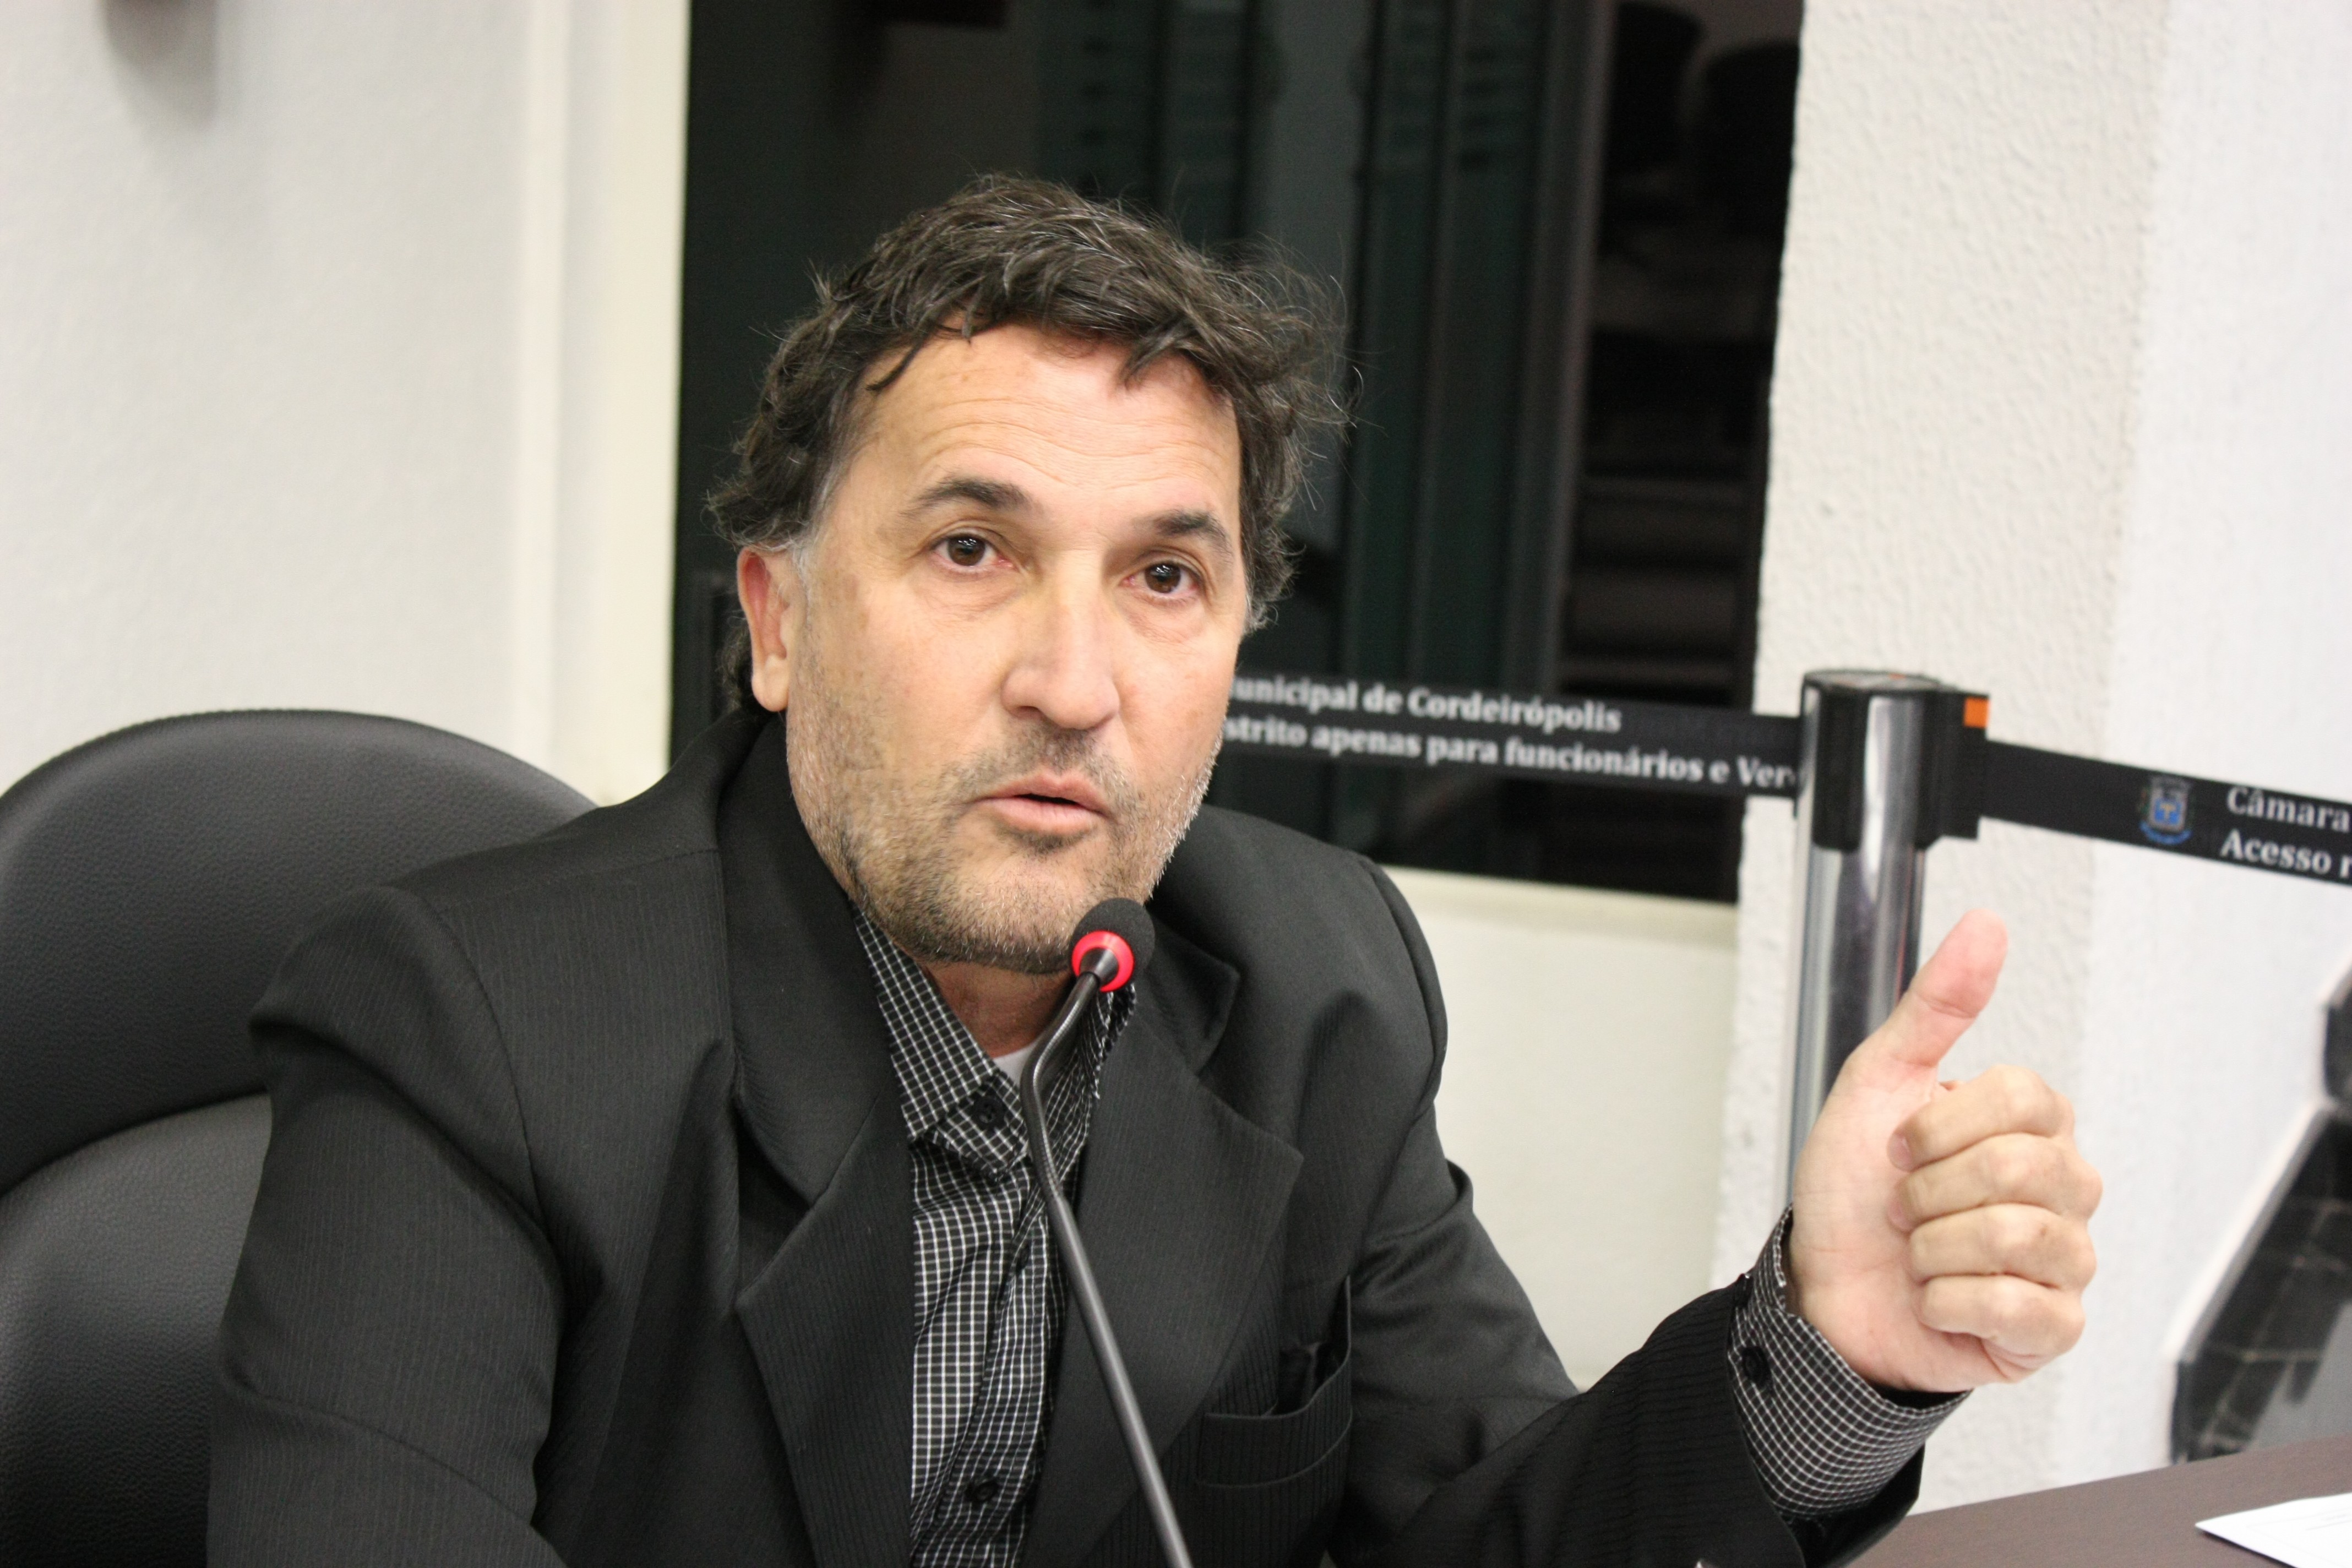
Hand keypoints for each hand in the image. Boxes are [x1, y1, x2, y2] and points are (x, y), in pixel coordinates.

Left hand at [1786, 911, 2102, 1391]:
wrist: (1824, 1287)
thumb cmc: (1854, 1191)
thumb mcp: (1878, 1082)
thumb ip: (1936, 1004)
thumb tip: (1985, 925)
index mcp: (2031, 1126)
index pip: (2022, 1097)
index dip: (1938, 1125)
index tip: (1900, 1146)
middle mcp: (2064, 1188)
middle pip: (2020, 1166)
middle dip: (1930, 1188)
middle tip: (1906, 1205)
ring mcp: (2066, 1260)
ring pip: (2021, 1235)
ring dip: (1935, 1247)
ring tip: (1918, 1253)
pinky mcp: (2054, 1328)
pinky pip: (2021, 1307)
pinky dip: (1951, 1301)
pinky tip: (1936, 1298)